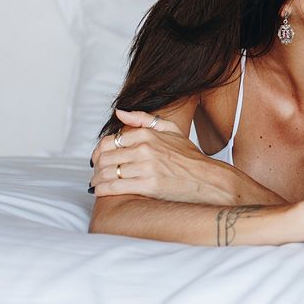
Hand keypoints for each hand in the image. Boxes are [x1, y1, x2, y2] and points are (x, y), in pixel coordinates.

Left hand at [90, 109, 238, 203]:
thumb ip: (143, 119)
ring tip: (97, 183)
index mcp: (147, 134)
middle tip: (96, 173)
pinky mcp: (148, 186)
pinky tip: (101, 192)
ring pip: (106, 172)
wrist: (206, 178)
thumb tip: (119, 112)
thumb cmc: (189, 156)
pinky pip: (114, 187)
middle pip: (104, 157)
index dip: (98, 152)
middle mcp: (145, 149)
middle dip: (96, 167)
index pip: (109, 141)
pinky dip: (102, 190)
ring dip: (96, 180)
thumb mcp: (171, 130)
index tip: (98, 159)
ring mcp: (146, 167)